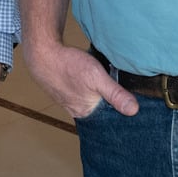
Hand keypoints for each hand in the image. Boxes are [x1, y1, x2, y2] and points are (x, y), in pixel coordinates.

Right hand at [23, 41, 137, 118]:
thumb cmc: (68, 65)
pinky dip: (90, 91)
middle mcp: (78, 111)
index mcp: (86, 113)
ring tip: (111, 90)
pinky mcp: (66, 92)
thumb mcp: (96, 77)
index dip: (121, 114)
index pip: (109, 121)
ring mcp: (70, 102)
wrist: (43, 55)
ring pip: (92, 103)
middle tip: (124, 97)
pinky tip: (92, 83)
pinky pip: (83, 95)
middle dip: (112, 106)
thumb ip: (115, 94)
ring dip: (100, 98)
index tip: (134, 109)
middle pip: (101, 113)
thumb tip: (133, 110)